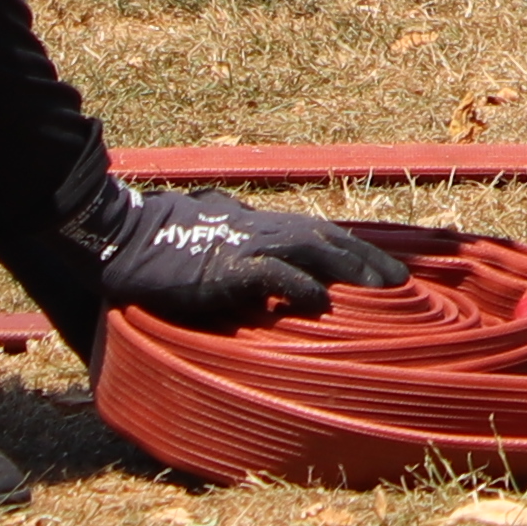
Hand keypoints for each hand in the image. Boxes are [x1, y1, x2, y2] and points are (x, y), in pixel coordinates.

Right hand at [81, 179, 397, 327]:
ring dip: (349, 268)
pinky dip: (299, 284)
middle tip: (401, 283)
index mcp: (265, 226)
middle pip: (330, 239)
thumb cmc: (168, 240)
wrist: (125, 236)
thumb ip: (247, 252)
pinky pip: (271, 272)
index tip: (391, 272)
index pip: (325, 235)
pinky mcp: (226, 265)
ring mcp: (247, 244)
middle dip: (368, 260)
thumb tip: (264, 275)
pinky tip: (322, 300)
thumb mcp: (219, 239)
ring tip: (381, 288)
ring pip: (312, 249)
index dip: (360, 252)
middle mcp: (265, 229)